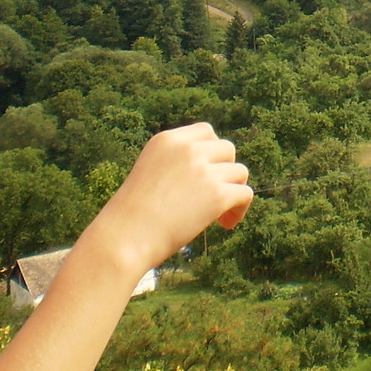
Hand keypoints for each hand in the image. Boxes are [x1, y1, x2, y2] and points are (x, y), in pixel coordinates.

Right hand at [80, 123, 251, 278]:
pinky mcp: (217, 194)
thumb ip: (177, 164)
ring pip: (239, 172)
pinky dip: (240, 209)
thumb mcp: (150, 173)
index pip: (206, 132)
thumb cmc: (132, 216)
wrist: (125, 237)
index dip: (211, 153)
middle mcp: (188, 149)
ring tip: (220, 214)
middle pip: (227, 149)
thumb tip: (213, 171)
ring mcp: (204, 170)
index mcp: (167, 140)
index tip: (205, 174)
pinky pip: (245, 194)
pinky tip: (226, 224)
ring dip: (233, 191)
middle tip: (212, 196)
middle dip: (224, 171)